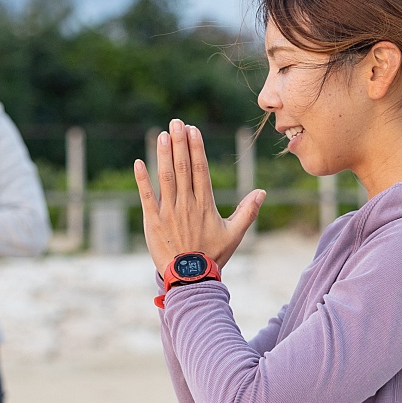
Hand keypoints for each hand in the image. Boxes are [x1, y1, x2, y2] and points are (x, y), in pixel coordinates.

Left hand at [133, 118, 264, 271]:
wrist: (191, 279)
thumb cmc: (212, 257)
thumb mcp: (234, 235)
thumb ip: (247, 212)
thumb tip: (262, 193)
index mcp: (205, 204)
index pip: (200, 170)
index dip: (196, 148)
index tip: (192, 130)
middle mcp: (187, 204)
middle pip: (182, 167)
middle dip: (179, 143)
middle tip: (176, 123)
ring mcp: (168, 212)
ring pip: (165, 177)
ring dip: (163, 155)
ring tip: (162, 135)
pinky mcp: (153, 221)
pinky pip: (146, 196)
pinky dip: (142, 180)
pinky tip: (139, 162)